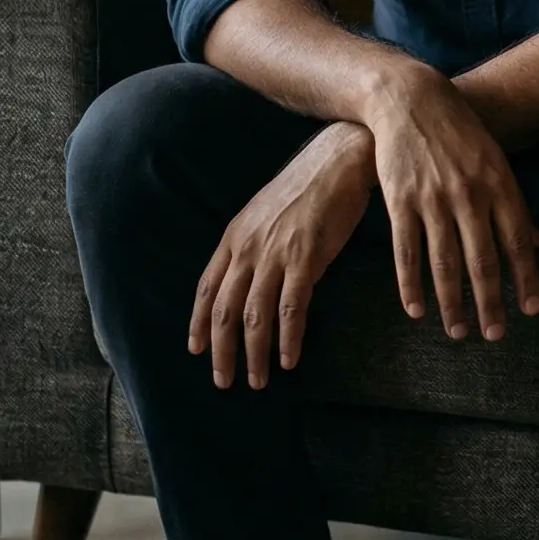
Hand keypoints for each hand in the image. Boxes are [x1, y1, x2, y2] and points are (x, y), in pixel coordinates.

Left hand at [190, 121, 377, 389]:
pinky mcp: (306, 258)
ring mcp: (276, 253)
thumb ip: (256, 243)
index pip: (206, 288)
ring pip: (254, 317)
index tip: (196, 350)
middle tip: (224, 381)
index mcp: (236, 235)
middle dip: (222, 352)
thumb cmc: (310, 184)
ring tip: (257, 381)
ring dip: (254, 354)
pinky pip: (291, 309)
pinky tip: (288, 359)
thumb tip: (254, 276)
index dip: (199, 323)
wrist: (341, 158)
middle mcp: (249, 247)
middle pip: (224, 311)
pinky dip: (287, 340)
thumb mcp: (267, 210)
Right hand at [362, 66, 538, 340]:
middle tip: (495, 334)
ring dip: (452, 303)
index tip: (531, 309)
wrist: (411, 99)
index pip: (518, 241)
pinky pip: (406, 251)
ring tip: (459, 331)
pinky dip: (410, 284)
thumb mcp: (496, 159)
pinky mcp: (400, 200)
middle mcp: (469, 194)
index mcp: (499, 183)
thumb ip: (515, 204)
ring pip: (444, 263)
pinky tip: (417, 309)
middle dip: (490, 302)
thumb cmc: (461, 131)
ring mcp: (432, 198)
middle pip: (482, 260)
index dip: (526, 278)